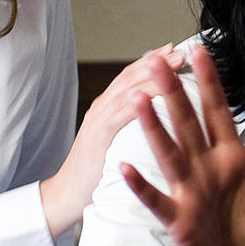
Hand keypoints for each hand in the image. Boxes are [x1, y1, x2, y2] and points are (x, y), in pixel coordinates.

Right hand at [40, 44, 186, 238]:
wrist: (65, 195)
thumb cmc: (95, 172)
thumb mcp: (112, 140)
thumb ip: (127, 124)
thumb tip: (154, 113)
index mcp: (107, 109)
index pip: (131, 77)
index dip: (152, 62)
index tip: (173, 51)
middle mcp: (102, 108)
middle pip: (131, 76)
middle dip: (157, 61)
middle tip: (179, 50)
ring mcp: (98, 120)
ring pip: (128, 89)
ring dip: (153, 74)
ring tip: (173, 62)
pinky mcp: (98, 137)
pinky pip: (120, 115)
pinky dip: (138, 102)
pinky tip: (155, 94)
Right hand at [121, 43, 244, 245]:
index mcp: (229, 156)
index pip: (218, 112)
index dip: (210, 82)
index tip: (201, 52)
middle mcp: (204, 166)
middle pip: (187, 123)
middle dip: (174, 93)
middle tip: (158, 61)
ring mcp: (188, 190)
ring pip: (168, 153)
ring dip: (154, 128)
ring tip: (140, 100)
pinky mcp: (177, 217)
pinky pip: (156, 198)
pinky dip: (141, 184)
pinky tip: (125, 166)